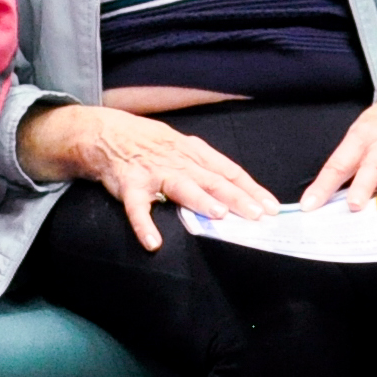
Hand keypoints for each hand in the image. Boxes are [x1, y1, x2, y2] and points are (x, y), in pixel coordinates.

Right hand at [16, 102, 277, 250]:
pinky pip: (136, 208)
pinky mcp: (129, 185)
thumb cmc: (149, 144)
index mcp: (193, 152)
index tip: (272, 206)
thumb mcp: (181, 147)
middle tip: (258, 215)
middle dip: (237, 198)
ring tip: (219, 215)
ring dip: (200, 200)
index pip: (228, 171)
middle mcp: (177, 160)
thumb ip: (205, 167)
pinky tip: (153, 243)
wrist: (104, 133)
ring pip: (181, 187)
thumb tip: (236, 189)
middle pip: (212, 180)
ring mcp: (153, 172)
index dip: (251, 188)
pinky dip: (144, 225)